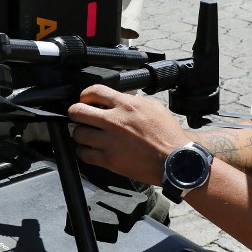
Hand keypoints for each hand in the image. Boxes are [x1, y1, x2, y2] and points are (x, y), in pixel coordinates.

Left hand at [68, 85, 188, 185]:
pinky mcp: (109, 160)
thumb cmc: (167, 135)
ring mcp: (110, 142)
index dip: (85, 95)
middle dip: (75, 112)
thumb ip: (132, 101)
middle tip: (79, 116)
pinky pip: (84, 154)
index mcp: (126, 105)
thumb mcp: (153, 107)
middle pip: (78, 111)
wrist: (175, 160)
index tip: (85, 100)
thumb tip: (118, 98)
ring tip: (87, 134)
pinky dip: (83, 151)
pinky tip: (90, 150)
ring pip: (78, 133)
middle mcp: (114, 121)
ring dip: (80, 133)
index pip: (94, 91)